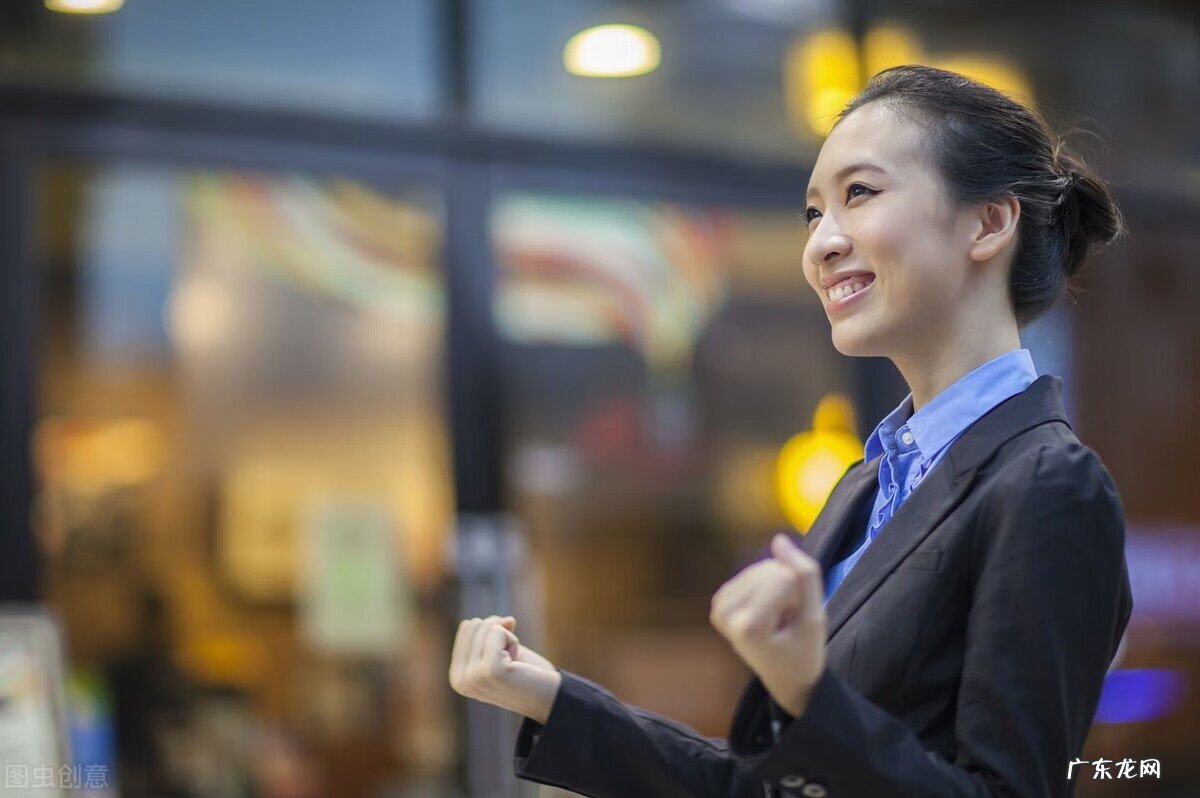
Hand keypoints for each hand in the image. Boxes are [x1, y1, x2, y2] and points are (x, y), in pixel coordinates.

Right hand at [448, 615, 562, 723]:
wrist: (550, 699)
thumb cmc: (528, 675)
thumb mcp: (502, 650)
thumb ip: (493, 633)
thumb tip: (508, 620)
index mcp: (457, 676)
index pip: (467, 628)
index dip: (492, 633)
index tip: (503, 658)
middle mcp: (459, 680)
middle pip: (473, 625)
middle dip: (499, 634)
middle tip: (511, 661)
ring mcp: (472, 677)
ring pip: (487, 627)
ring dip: (508, 639)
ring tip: (515, 664)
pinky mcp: (489, 670)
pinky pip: (497, 631)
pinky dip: (513, 641)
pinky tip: (519, 664)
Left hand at [710, 533, 826, 716]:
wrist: (786, 677)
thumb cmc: (804, 652)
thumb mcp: (815, 617)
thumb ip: (804, 575)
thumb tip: (779, 539)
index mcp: (748, 626)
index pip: (784, 577)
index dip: (801, 596)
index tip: (795, 623)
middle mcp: (725, 614)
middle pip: (771, 569)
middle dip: (789, 590)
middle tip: (787, 621)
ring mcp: (719, 607)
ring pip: (762, 567)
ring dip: (779, 587)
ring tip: (779, 618)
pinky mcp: (720, 600)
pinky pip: (752, 572)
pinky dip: (766, 586)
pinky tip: (768, 610)